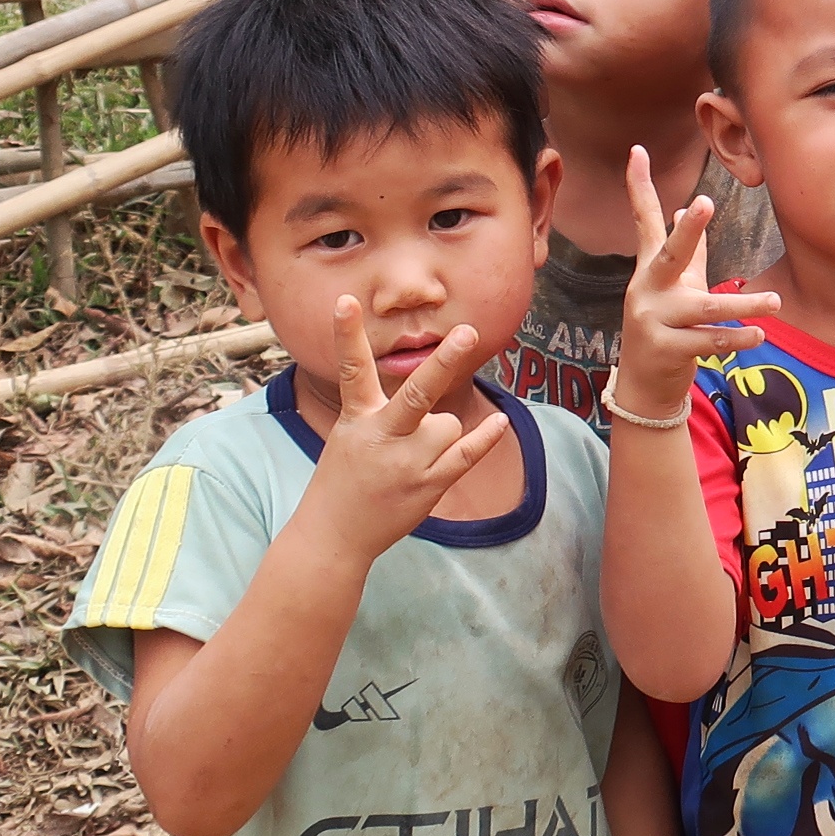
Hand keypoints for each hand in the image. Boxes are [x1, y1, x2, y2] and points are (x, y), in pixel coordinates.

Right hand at [301, 302, 512, 560]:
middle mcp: (382, 437)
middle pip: (417, 393)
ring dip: (440, 436)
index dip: (347, 334)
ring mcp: (407, 463)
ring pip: (448, 425)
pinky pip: (467, 455)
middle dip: (443, 362)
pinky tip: (500, 421)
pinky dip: (485, 439)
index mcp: (357, 419)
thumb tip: (429, 380)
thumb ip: (382, 408)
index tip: (346, 300)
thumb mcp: (349, 434)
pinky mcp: (428, 485)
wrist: (334, 535)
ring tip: (411, 460)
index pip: (352, 369)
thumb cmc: (344, 477)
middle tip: (467, 332)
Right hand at [619, 148, 779, 411]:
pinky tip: (758, 334)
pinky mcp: (665, 350)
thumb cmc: (665, 327)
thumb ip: (684, 252)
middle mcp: (647, 290)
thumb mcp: (674, 287)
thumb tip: (678, 208)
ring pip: (704, 309)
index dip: (639, 186)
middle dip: (687, 230)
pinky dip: (735, 338)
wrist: (643, 386)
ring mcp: (654, 321)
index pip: (644, 220)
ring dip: (742, 305)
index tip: (637, 150)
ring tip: (775, 302)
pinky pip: (708, 342)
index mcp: (650, 269)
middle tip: (702, 202)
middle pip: (668, 254)